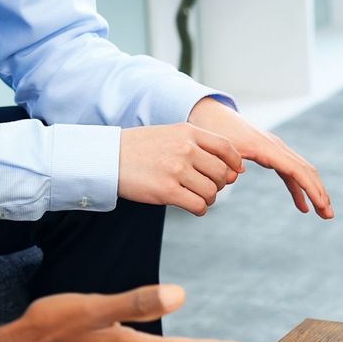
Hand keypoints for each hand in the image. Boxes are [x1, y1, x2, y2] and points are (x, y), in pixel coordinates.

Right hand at [118, 123, 242, 215]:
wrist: (107, 157)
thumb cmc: (142, 149)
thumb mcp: (171, 135)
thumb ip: (200, 147)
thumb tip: (235, 171)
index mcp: (188, 132)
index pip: (226, 147)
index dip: (235, 162)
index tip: (234, 172)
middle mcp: (185, 149)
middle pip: (221, 173)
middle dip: (219, 184)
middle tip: (206, 186)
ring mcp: (176, 170)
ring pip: (211, 192)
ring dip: (208, 198)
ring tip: (196, 196)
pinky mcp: (167, 191)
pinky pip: (198, 205)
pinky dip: (200, 209)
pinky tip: (192, 206)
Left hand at [188, 97, 333, 218]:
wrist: (211, 113)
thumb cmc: (213, 130)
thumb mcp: (217, 147)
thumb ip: (226, 161)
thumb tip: (236, 174)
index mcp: (266, 147)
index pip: (296, 170)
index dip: (311, 188)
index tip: (321, 206)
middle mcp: (276, 147)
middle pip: (306, 171)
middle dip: (319, 193)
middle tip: (329, 215)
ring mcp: (276, 150)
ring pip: (302, 172)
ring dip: (314, 192)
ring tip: (324, 214)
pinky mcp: (271, 155)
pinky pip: (291, 174)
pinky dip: (298, 190)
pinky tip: (302, 207)